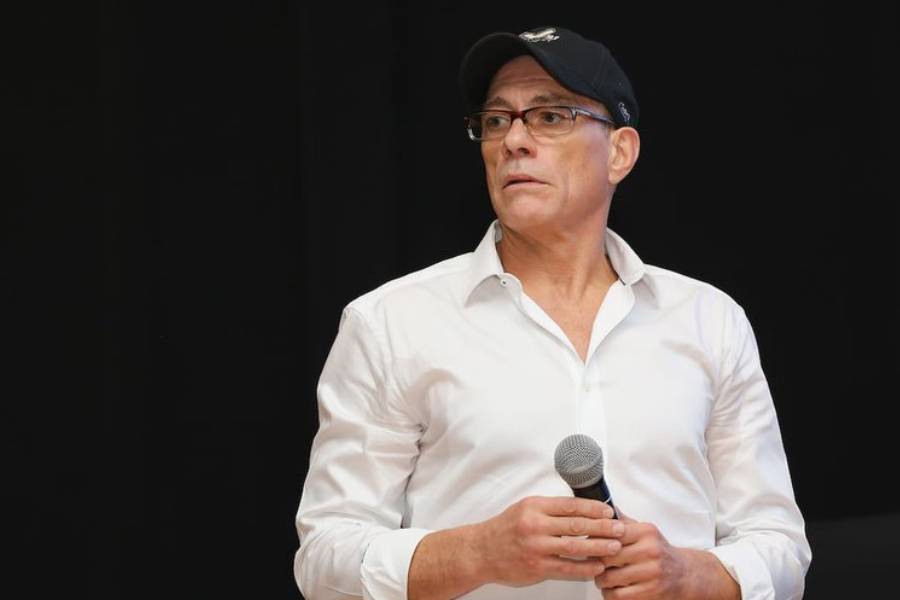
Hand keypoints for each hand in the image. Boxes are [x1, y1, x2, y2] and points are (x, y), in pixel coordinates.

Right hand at [473, 496, 624, 587]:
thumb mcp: (525, 509)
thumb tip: (582, 510)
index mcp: (534, 507)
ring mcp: (536, 547)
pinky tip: (597, 566)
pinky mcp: (536, 567)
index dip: (593, 509)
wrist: (481, 551)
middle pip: (576, 525)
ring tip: (615, 547)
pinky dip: (584, 567)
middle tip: (620, 529)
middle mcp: (535, 525)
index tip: (609, 512)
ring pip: (574, 546)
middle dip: (602, 527)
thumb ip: (550, 509)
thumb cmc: (506, 529)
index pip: (570, 505)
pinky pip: (566, 567)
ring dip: (598, 547)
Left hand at [595, 511, 739, 599]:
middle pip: (606, 557)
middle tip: (593, 564)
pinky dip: (610, 594)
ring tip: (602, 578)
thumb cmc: (659, 551)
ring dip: (600, 580)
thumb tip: (601, 509)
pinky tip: (612, 590)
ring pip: (609, 578)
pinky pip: (619, 596)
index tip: (591, 546)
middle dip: (595, 563)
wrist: (684, 573)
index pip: (611, 533)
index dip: (596, 541)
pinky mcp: (651, 592)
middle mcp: (650, 550)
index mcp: (646, 532)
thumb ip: (623, 522)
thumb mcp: (645, 531)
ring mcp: (651, 573)